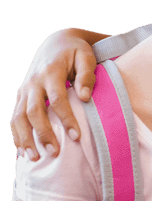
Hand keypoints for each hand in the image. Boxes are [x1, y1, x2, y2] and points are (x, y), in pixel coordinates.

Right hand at [11, 29, 98, 159]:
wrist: (57, 42)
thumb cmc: (77, 52)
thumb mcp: (86, 57)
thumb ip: (87, 76)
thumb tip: (84, 97)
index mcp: (51, 72)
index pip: (56, 99)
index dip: (66, 118)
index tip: (77, 136)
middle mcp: (33, 82)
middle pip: (33, 111)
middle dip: (43, 133)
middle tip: (54, 153)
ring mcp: (25, 89)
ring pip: (19, 116)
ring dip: (25, 138)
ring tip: (34, 158)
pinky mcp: (21, 95)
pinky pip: (15, 116)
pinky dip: (16, 134)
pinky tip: (22, 151)